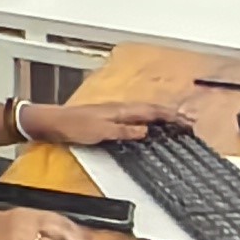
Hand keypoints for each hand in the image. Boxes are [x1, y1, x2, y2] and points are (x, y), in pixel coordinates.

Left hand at [28, 98, 190, 148]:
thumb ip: (123, 130)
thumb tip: (147, 130)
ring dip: (161, 118)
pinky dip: (147, 121)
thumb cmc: (72, 126)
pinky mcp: (107, 118)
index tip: (189, 122)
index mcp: (120, 109)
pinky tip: (148, 128)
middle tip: (189, 123)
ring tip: (176, 124)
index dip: (171, 116)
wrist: (49, 122)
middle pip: (151, 109)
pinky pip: (134, 117)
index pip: (152, 111)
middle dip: (171, 115)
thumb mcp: (99, 131)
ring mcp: (113, 112)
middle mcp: (119, 108)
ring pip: (144, 112)